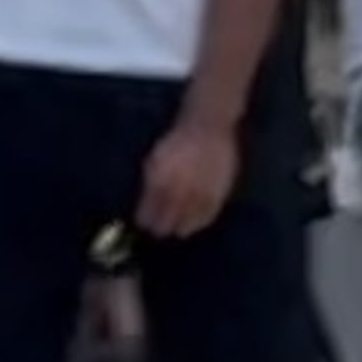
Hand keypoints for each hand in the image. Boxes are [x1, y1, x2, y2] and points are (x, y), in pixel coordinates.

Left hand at [134, 118, 237, 240]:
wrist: (207, 130)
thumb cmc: (175, 143)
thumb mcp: (153, 161)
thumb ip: (149, 184)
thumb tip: (144, 205)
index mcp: (159, 183)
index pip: (148, 213)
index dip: (144, 221)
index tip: (143, 224)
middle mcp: (178, 192)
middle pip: (166, 222)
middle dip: (159, 228)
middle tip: (158, 231)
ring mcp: (199, 195)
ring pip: (186, 224)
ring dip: (178, 228)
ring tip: (175, 231)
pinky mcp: (217, 196)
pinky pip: (206, 218)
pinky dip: (198, 224)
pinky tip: (192, 226)